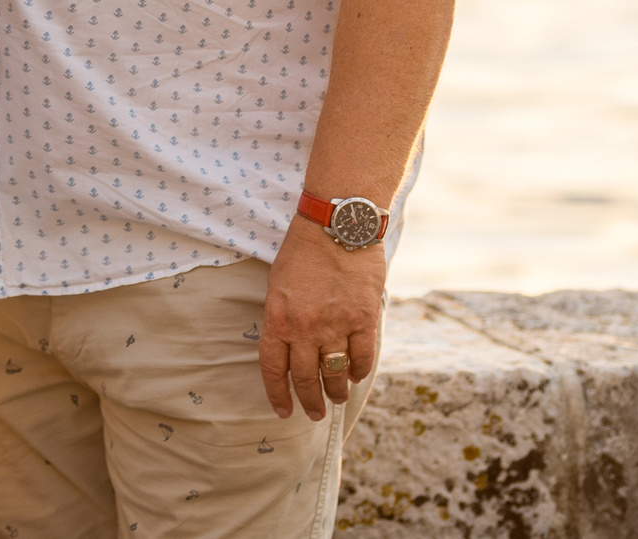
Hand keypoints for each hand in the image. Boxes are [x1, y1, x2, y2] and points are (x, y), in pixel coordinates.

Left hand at [258, 215, 386, 419]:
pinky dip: (359, 371)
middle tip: (314, 414)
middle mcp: (305, 327)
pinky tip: (355, 375)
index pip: (273, 368)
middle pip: (305, 378)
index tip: (284, 411)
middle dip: (309, 402)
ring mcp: (336, 325)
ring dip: (336, 391)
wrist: (337, 224)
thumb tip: (289, 350)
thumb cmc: (303, 250)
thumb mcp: (278, 283)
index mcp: (278, 317)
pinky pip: (362, 357)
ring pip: (335, 373)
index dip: (277, 394)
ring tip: (337, 399)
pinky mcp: (364, 319)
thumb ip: (282, 318)